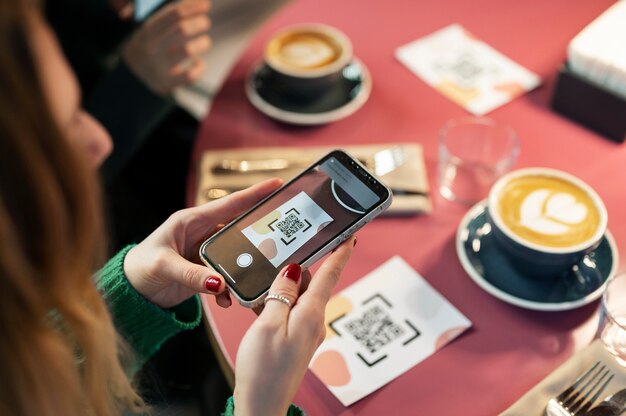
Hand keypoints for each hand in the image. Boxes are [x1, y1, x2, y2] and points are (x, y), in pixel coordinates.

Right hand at [122, 0, 211, 94]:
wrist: (132, 78)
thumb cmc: (151, 47)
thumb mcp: (153, 29)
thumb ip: (172, 16)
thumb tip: (203, 1)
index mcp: (148, 31)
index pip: (174, 14)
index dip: (193, 7)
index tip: (206, 5)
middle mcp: (152, 48)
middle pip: (182, 29)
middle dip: (199, 23)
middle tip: (206, 23)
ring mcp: (159, 66)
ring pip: (188, 50)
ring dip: (203, 43)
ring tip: (205, 41)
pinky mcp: (167, 83)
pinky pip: (190, 75)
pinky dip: (200, 68)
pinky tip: (199, 63)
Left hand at [123, 178, 281, 308]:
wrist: (129, 292)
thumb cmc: (139, 269)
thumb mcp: (164, 267)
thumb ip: (193, 275)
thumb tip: (220, 284)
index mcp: (191, 220)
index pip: (229, 205)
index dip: (254, 194)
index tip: (277, 185)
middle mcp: (201, 233)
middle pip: (238, 230)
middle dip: (257, 235)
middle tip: (279, 238)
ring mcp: (204, 253)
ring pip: (235, 256)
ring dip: (242, 270)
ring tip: (251, 280)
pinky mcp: (205, 271)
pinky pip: (225, 277)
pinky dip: (228, 289)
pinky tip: (227, 300)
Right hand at [233, 236, 355, 414]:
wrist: (261, 406)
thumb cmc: (263, 370)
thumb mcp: (268, 323)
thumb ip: (281, 293)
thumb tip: (293, 270)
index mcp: (311, 314)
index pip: (330, 274)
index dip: (340, 252)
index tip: (351, 234)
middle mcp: (313, 321)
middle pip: (310, 283)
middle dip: (296, 268)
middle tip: (280, 254)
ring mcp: (305, 332)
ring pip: (296, 298)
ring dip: (280, 289)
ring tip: (259, 287)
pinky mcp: (295, 341)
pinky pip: (288, 313)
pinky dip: (275, 306)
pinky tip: (257, 307)